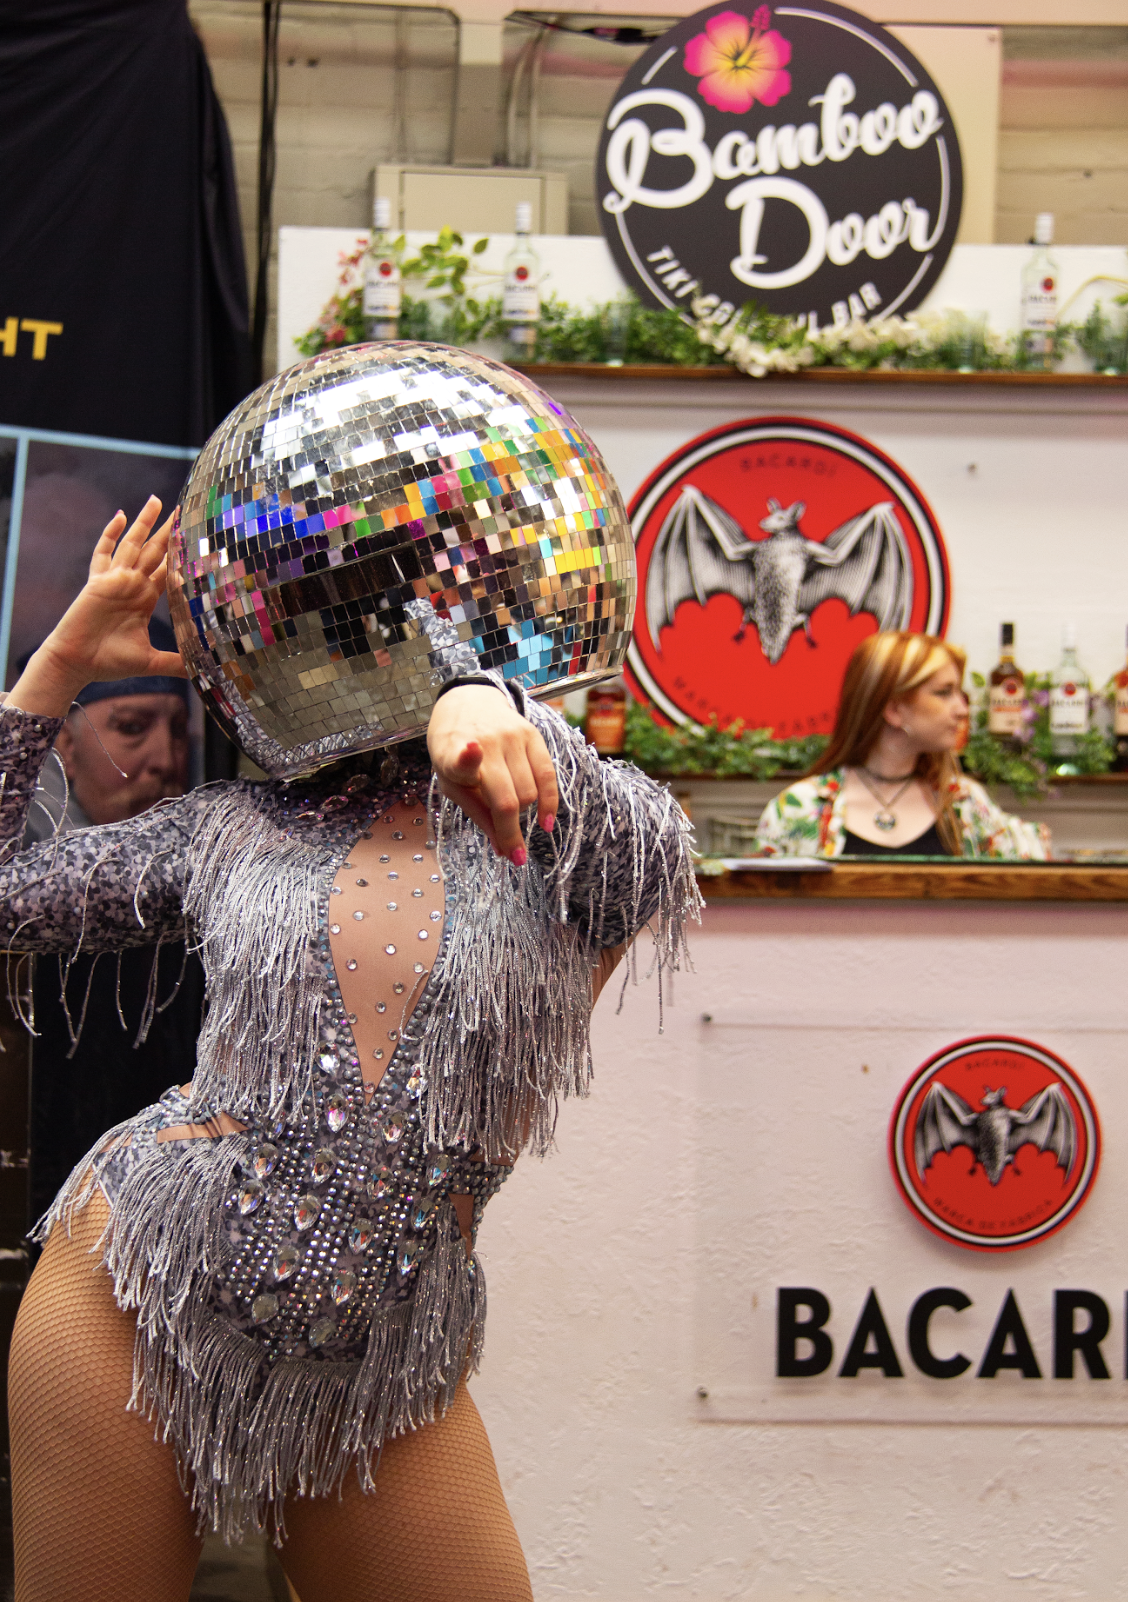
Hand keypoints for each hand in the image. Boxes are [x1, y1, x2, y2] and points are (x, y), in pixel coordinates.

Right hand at [7, 497, 185, 718]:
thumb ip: (176, 663)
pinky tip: (120, 515)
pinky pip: (104, 553)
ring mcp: (114, 580)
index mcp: (145, 599)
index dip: (183, 556)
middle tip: (183, 508)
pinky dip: (110, 534)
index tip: (199, 540)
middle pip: (155, 551)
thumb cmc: (109, 662)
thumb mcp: (151, 661)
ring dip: (144, 523)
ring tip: (157, 502)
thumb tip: (203, 672)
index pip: (169, 571)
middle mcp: (132, 585)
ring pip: (133, 544)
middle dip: (169, 531)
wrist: (77, 663)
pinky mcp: (98, 581)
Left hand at [427, 685, 557, 863]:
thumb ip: (478, 816)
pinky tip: (545, 822)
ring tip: (511, 813)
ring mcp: (511, 737)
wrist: (467, 703)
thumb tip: (504, 852)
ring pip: (530, 793)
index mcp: (452, 754)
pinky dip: (549, 803)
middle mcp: (485, 742)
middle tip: (514, 854)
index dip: (467, 758)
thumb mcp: (452, 783)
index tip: (471, 752)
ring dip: (523, 814)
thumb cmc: (454, 751)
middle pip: (507, 799)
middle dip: (512, 833)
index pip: (462, 758)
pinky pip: (548, 776)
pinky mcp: (532, 734)